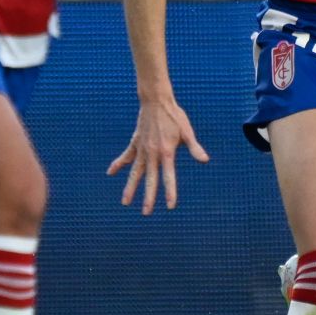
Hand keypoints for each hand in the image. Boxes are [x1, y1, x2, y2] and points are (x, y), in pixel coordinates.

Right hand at [107, 98, 209, 214]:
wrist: (156, 101)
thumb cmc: (174, 116)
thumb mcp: (187, 132)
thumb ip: (194, 147)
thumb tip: (205, 160)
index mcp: (166, 152)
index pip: (168, 177)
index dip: (170, 192)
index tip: (170, 206)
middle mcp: (152, 154)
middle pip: (150, 179)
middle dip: (148, 197)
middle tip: (146, 213)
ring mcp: (141, 149)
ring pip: (135, 172)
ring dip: (130, 187)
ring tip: (125, 202)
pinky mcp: (135, 143)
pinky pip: (125, 157)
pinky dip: (118, 164)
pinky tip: (110, 173)